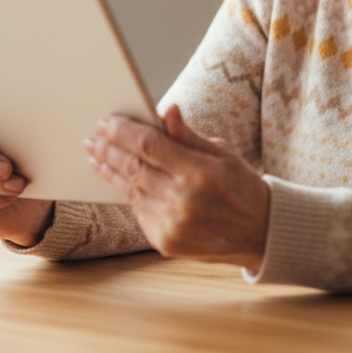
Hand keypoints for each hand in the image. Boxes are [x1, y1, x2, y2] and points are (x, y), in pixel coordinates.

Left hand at [84, 105, 269, 272]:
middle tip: (92, 139)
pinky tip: (122, 181)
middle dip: (108, 150)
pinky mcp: (165, 242)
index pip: (149, 145)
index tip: (106, 121)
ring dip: (110, 172)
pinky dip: (130, 194)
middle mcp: (182, 200)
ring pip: (130, 191)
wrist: (260, 232)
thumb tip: (166, 109)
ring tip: (97, 157)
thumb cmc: (241, 185)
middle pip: (133, 168)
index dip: (123, 131)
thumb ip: (187, 135)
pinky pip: (139, 212)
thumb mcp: (222, 153)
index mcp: (199, 173)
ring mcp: (172, 225)